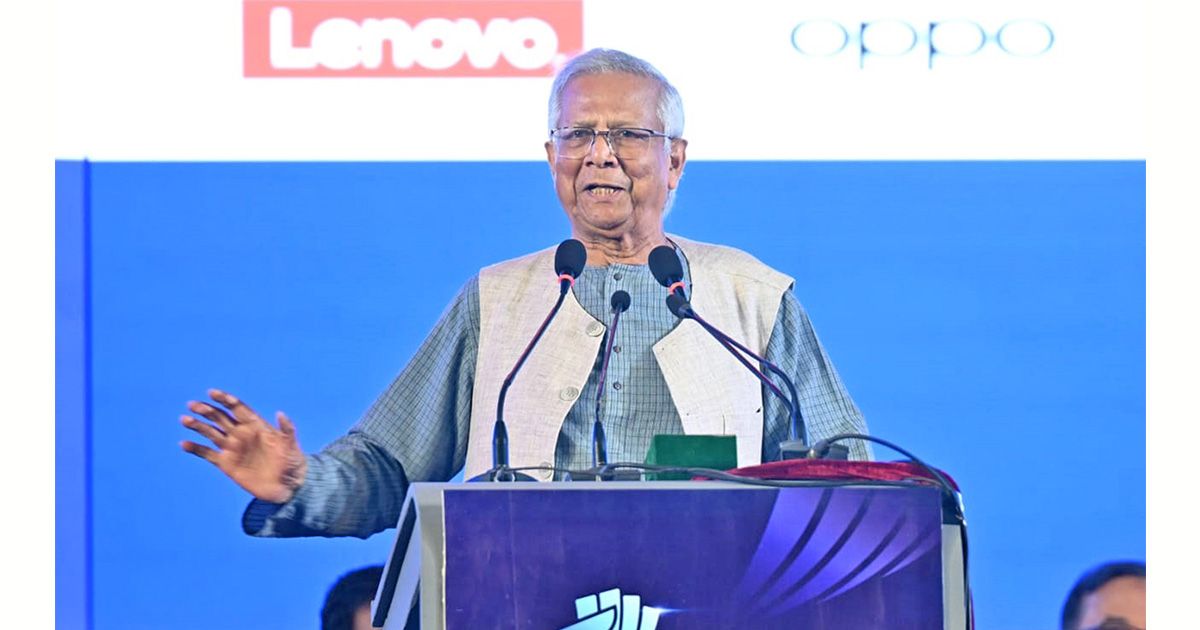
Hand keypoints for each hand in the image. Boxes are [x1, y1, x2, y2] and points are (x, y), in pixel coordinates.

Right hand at [180, 389, 307, 503]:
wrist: (287, 486)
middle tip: (193, 405)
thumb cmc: (293, 462)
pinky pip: (208, 454)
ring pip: (211, 432)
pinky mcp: (226, 463)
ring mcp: (233, 448)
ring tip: (185, 419)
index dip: (225, 400)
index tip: (212, 393)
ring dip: (198, 425)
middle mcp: (241, 434)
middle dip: (207, 410)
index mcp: (256, 426)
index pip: (238, 408)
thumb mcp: (292, 445)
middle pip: (221, 417)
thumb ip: (287, 429)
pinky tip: (184, 443)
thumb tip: (281, 413)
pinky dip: (196, 448)